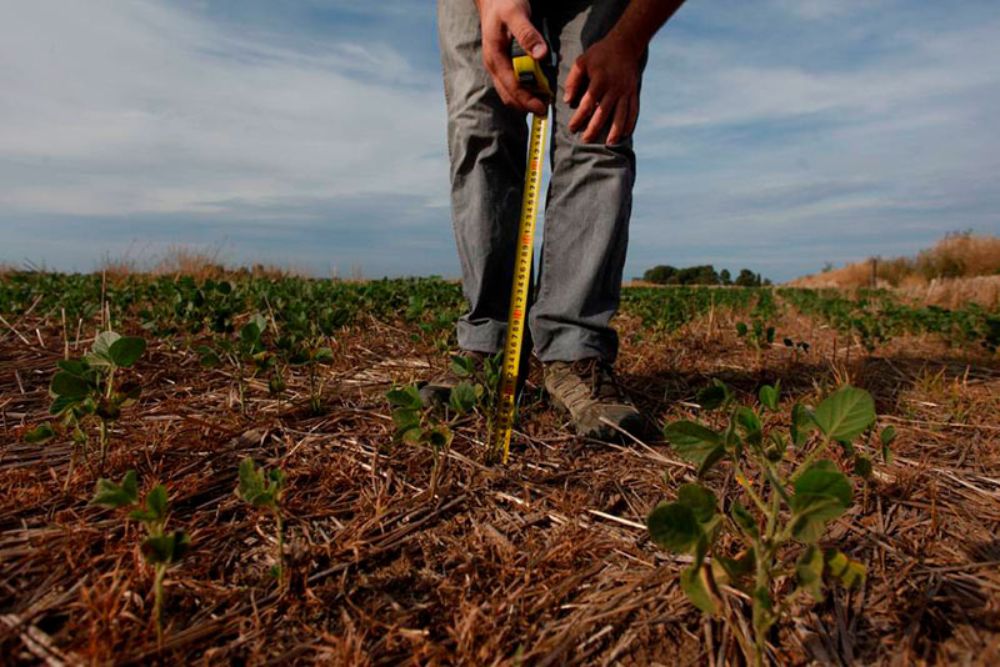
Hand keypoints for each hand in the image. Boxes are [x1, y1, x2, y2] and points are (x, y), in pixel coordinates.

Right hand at [476, 0, 548, 115]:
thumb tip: (541, 55)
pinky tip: (535, 89)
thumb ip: (527, 34)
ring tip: (542, 101)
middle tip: (545, 109)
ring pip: (508, 92)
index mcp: (495, 57)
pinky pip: (510, 83)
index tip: (543, 108)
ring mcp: (496, 65)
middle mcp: (493, 65)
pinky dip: (523, 90)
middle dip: (526, 104)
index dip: (527, 100)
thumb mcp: (517, 14)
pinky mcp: (501, 63)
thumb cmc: (504, 3)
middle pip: (508, 95)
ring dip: (525, 99)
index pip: (511, 86)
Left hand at [565, 34, 642, 144]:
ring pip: (621, 115)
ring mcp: (626, 91)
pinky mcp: (634, 92)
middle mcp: (614, 88)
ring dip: (614, 131)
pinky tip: (624, 134)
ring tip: (608, 144)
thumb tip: (567, 100)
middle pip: (604, 113)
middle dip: (594, 128)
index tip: (572, 128)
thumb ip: (573, 81)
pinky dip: (630, 123)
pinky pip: (633, 110)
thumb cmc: (600, 53)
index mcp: (599, 80)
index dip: (579, 117)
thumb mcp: (581, 62)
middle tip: (586, 140)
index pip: (587, 104)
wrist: (625, 44)